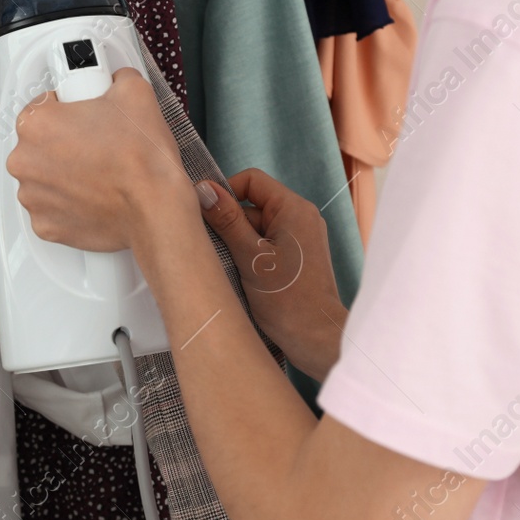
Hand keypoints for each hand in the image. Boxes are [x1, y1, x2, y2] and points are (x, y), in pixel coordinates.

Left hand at [6, 67, 198, 255]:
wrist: (156, 210)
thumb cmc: (141, 160)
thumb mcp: (135, 93)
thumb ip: (116, 78)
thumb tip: (116, 81)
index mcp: (37, 123)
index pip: (42, 104)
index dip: (66, 107)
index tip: (81, 116)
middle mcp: (25, 161)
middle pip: (39, 143)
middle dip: (64, 142)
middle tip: (96, 144)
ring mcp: (32, 197)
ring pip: (43, 176)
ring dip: (63, 174)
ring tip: (98, 172)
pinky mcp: (45, 225)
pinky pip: (51, 208)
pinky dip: (68, 203)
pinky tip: (92, 196)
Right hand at [198, 169, 346, 379]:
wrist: (315, 338)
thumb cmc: (288, 300)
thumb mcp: (249, 256)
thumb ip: (226, 220)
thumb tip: (204, 189)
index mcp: (293, 209)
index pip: (251, 181)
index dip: (225, 192)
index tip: (203, 212)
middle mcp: (300, 217)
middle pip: (252, 204)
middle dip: (229, 222)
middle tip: (211, 245)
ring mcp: (300, 237)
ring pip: (256, 227)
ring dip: (237, 242)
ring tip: (227, 264)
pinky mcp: (296, 256)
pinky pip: (265, 243)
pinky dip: (248, 254)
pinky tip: (239, 273)